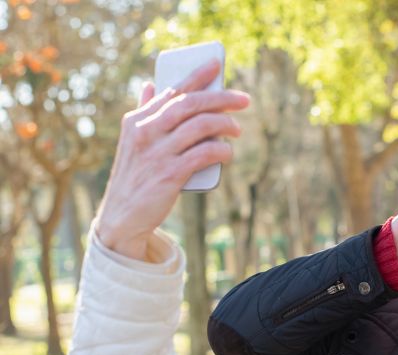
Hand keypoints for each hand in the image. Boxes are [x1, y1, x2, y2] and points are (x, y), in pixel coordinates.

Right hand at [95, 60, 249, 259]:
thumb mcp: (133, 141)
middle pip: (190, 104)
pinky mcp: (170, 174)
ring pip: (200, 126)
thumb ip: (144, 113)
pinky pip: (203, 154)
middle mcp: (146, 131)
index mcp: (137, 120)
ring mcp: (158, 153)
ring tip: (238, 129)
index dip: (196, 76)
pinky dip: (220, 150)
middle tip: (243, 99)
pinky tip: (228, 152)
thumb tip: (149, 85)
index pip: (172, 91)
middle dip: (220, 98)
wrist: (123, 215)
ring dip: (225, 124)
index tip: (216, 64)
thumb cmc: (135, 177)